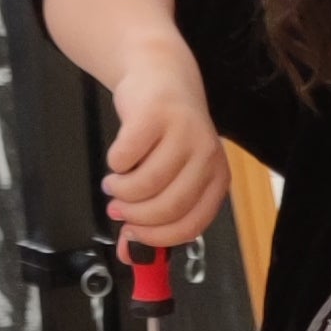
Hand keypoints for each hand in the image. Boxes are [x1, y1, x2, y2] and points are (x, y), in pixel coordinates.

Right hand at [101, 50, 226, 248]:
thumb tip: (130, 256)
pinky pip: (125, 157)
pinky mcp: (155, 115)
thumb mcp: (169, 174)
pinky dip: (114, 163)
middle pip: (168, 208)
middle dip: (134, 216)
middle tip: (117, 209)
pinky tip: (117, 158)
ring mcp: (183, 133)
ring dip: (120, 191)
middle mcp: (207, 155)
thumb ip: (150, 216)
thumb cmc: (165, 132)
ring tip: (114, 183)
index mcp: (216, 178)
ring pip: (145, 184)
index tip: (133, 236)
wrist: (159, 74)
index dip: (158, 237)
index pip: (191, 224)